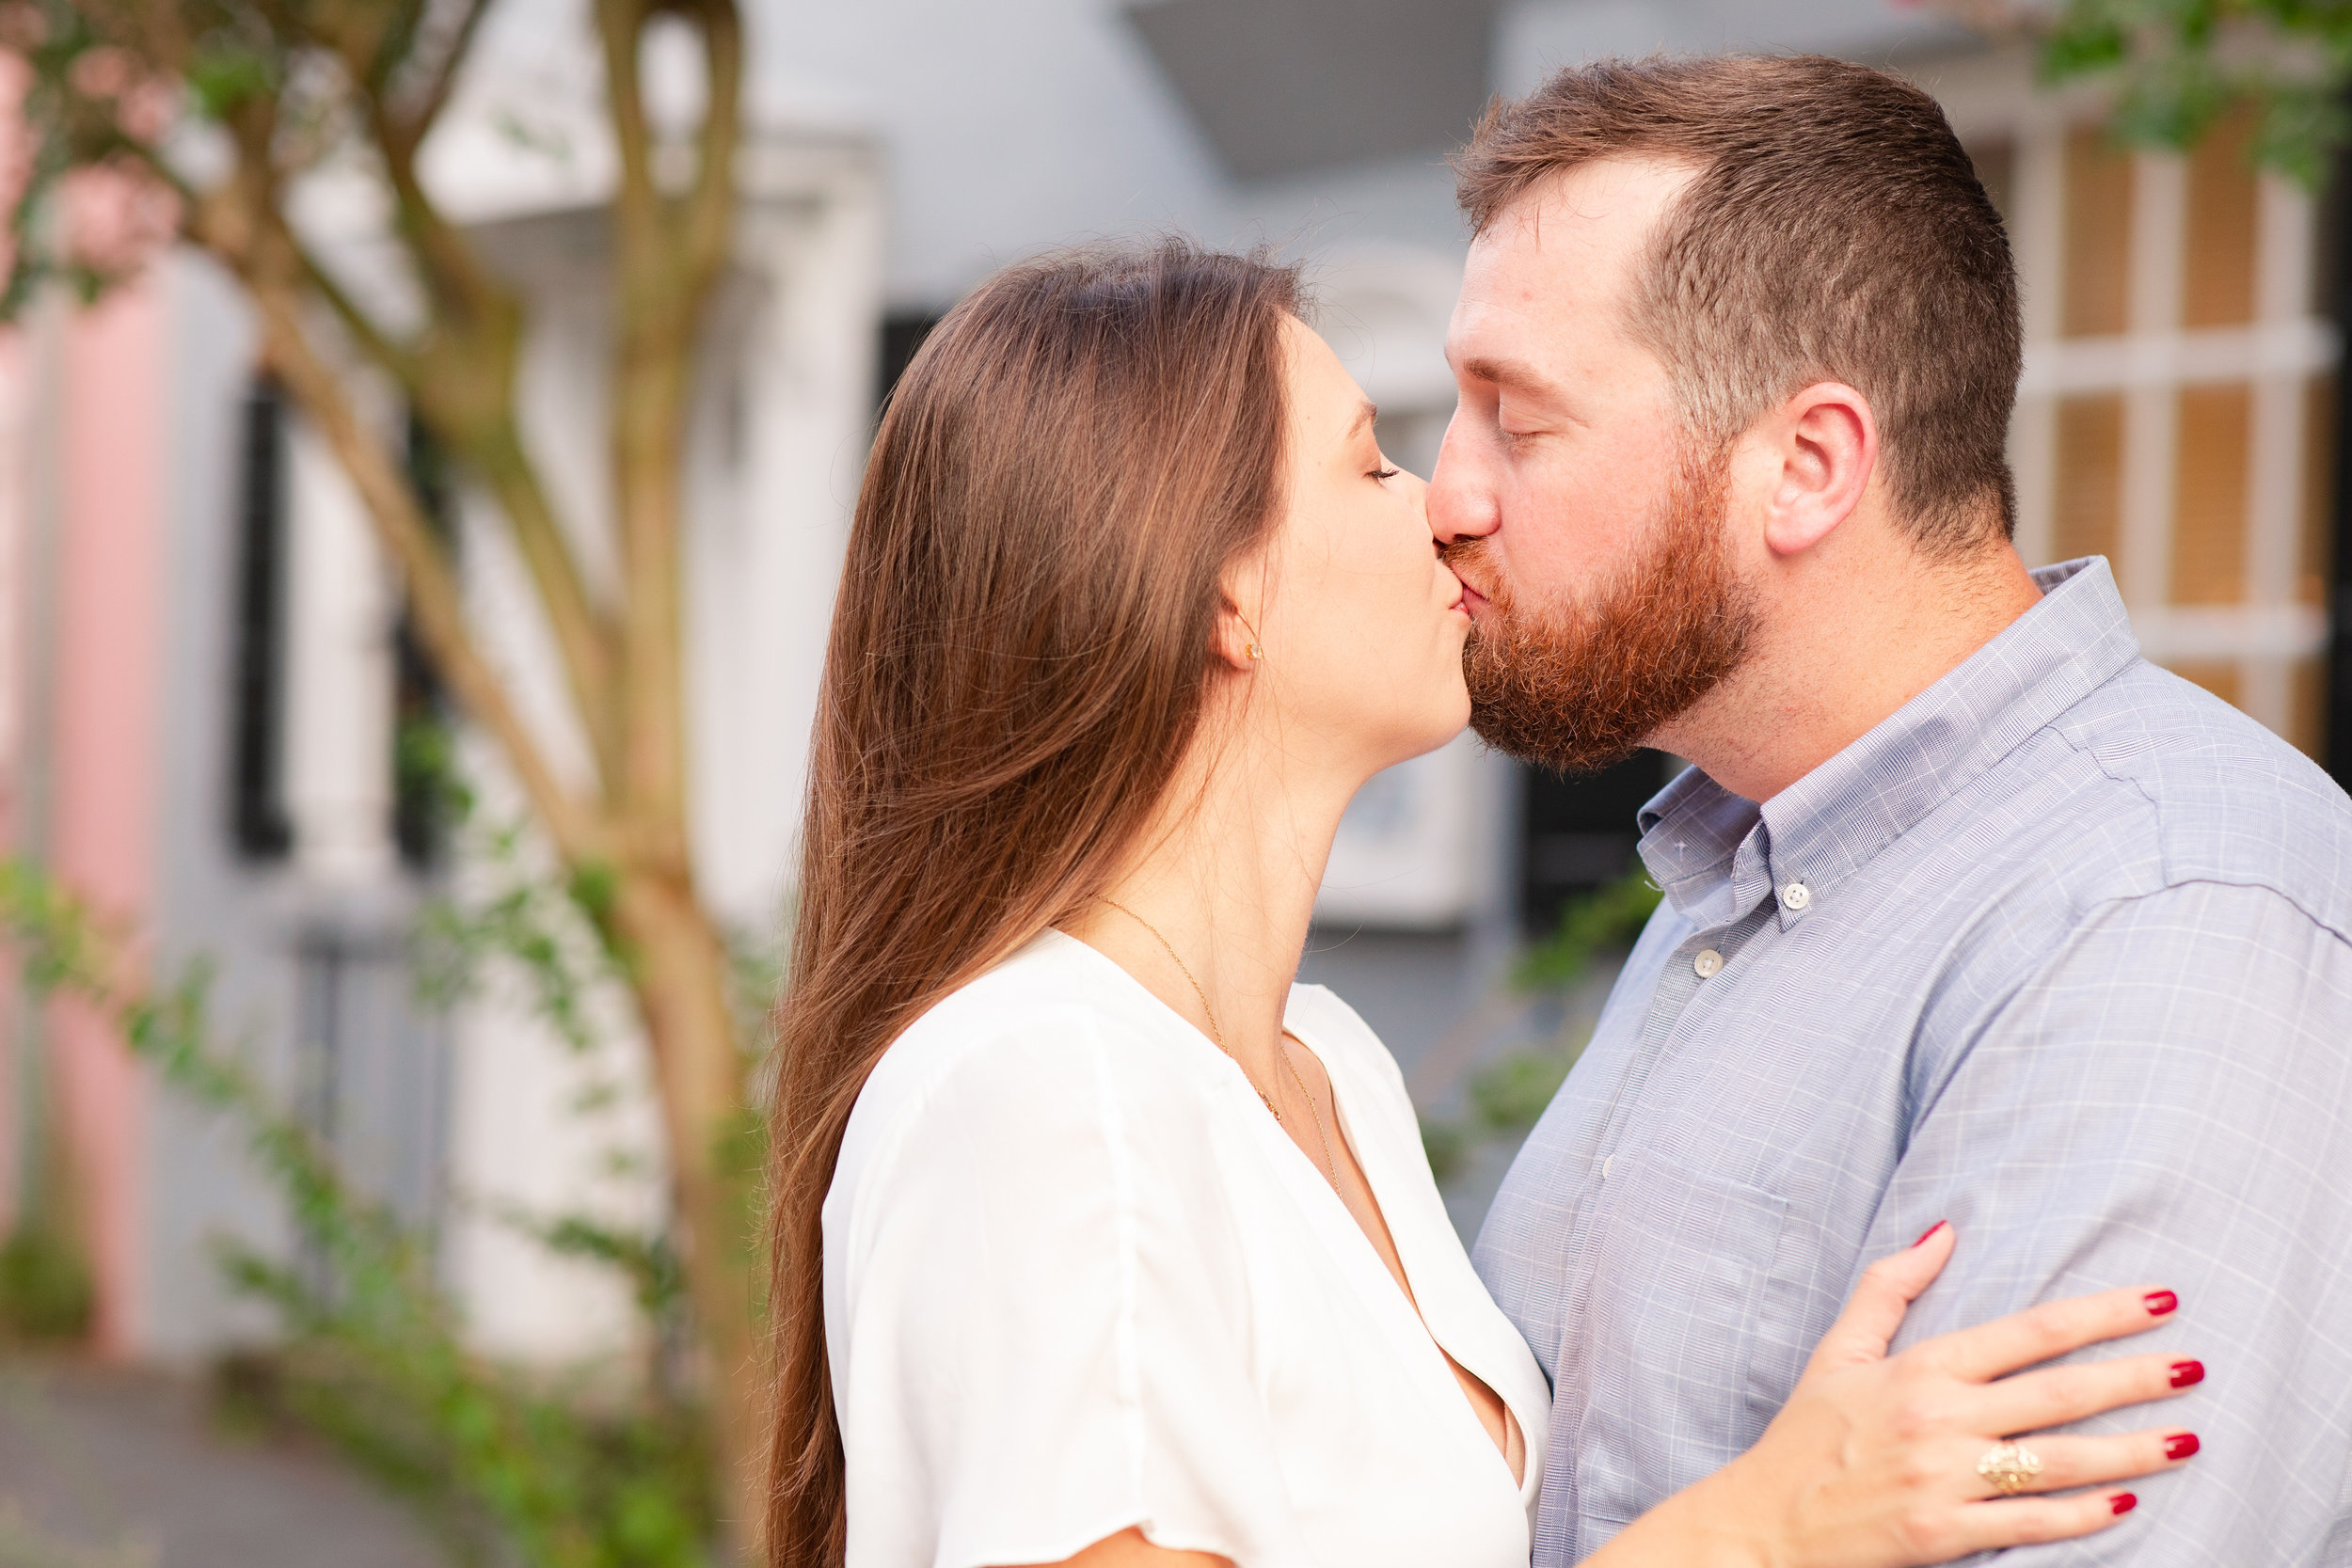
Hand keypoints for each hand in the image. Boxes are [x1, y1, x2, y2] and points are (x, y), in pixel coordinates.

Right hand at [1614, 1223, 2199, 1567]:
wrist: (1764, 1523)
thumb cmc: (1805, 1435)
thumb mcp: (1839, 1350)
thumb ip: (1890, 1286)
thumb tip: (1944, 1230)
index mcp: (1919, 1367)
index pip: (2029, 1331)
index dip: (2099, 1313)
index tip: (2155, 1301)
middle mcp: (1938, 1418)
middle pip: (2060, 1391)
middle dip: (2135, 1377)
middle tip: (2194, 1365)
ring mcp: (1944, 1478)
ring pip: (2060, 1460)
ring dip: (2131, 1449)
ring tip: (2185, 1439)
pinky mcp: (1944, 1532)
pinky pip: (2030, 1522)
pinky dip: (2080, 1514)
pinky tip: (2123, 1503)